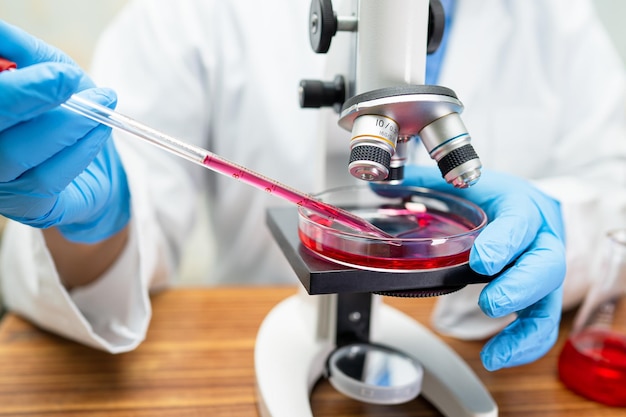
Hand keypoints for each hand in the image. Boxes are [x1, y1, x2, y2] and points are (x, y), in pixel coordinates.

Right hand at [0, 20, 129, 242]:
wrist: (93, 167)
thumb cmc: (60, 111)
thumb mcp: (48, 73)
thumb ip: (27, 54)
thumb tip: (5, 34)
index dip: (18, 86)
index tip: (56, 70)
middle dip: (31, 97)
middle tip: (71, 79)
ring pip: (17, 153)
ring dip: (67, 123)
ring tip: (103, 104)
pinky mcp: (25, 206)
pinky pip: (48, 178)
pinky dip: (80, 149)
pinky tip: (100, 130)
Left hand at [387, 165, 565, 370]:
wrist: (529, 207)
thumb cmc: (495, 197)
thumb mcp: (464, 183)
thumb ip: (425, 183)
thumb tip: (380, 186)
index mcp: (521, 206)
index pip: (520, 222)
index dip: (504, 242)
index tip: (481, 260)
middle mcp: (540, 239)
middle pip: (546, 266)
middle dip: (518, 287)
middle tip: (490, 303)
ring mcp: (542, 271)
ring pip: (548, 302)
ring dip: (523, 332)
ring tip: (495, 354)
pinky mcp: (540, 295)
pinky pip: (541, 324)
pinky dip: (522, 345)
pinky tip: (496, 357)